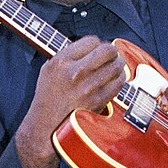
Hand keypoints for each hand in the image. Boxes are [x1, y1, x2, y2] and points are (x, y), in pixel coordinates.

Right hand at [16, 36, 125, 167]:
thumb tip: (93, 47)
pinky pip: (118, 83)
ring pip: (116, 65)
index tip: (97, 49)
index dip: (97, 44)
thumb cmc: (49, 98)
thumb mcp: (49, 69)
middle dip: (112, 51)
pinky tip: (115, 79)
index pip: (91, 41)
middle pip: (107, 50)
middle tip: (111, 55)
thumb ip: (69, 55)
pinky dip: (120, 79)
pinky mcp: (98, 101)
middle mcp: (75, 73)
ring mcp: (88, 87)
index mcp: (61, 62)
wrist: (48, 126)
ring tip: (114, 66)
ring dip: (118, 64)